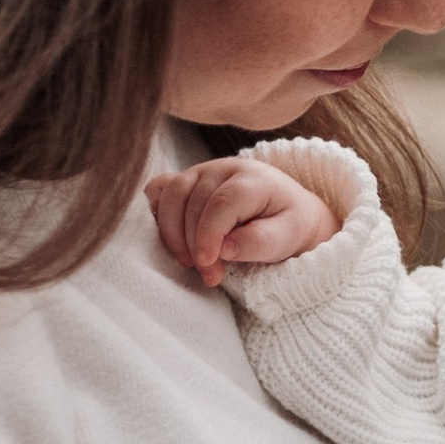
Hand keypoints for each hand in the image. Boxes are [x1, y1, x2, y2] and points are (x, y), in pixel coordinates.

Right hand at [149, 155, 334, 286]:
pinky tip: (172, 240)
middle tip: (209, 275)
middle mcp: (224, 168)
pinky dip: (157, 214)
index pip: (222, 202)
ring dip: (173, 233)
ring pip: (172, 194)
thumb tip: (226, 248)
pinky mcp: (186, 180)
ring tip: (189, 263)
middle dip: (195, 244)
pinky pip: (159, 189)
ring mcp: (202, 171)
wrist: (286, 213)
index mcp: (253, 178)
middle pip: (193, 201)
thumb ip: (259, 242)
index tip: (208, 265)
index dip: (209, 235)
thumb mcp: (287, 238)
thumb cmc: (286, 226)